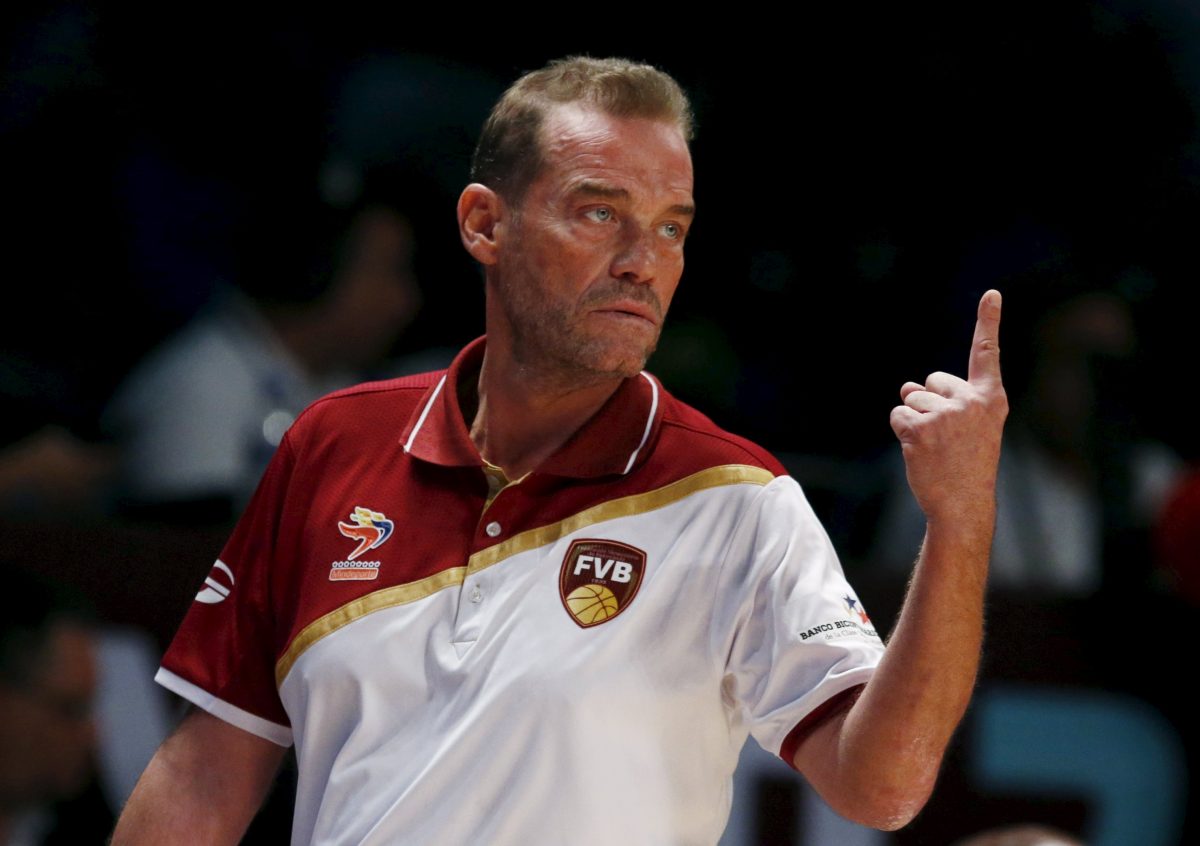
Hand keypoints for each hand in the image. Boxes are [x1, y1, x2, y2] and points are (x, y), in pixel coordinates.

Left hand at [889, 290, 1007, 527]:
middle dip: (930, 402)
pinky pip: (898, 415)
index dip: (988, 321)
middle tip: (947, 437)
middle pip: (931, 381)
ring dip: (915, 421)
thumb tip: (907, 387)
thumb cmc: (967, 465)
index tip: (991, 293)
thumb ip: (947, 400)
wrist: (963, 503)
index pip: (987, 354)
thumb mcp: (973, 428)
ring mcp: (945, 414)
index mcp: (990, 399)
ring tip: (935, 447)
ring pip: (911, 399)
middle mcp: (970, 402)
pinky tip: (920, 451)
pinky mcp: (920, 427)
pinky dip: (902, 431)